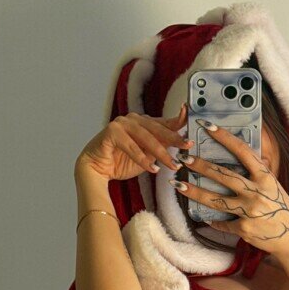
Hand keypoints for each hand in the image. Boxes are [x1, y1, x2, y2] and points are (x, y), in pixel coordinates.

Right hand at [74, 104, 192, 180]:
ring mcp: (121, 124)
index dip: (178, 121)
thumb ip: (162, 148)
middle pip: (158, 128)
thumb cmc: (121, 162)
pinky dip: (141, 158)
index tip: (190, 120)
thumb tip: (183, 145)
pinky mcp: (111, 132)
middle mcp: (133, 120)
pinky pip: (130, 146)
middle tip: (187, 146)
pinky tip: (151, 168)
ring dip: (160, 153)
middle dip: (174, 139)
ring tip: (172, 165)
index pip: (164, 121)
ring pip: (146, 137)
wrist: (97, 170)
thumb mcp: (148, 156)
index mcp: (144, 123)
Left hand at [172, 122, 288, 256]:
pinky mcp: (244, 229)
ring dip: (194, 191)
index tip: (208, 126)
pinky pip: (222, 223)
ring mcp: (250, 211)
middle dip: (201, 166)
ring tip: (178, 185)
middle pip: (223, 175)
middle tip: (184, 158)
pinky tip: (203, 217)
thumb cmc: (283, 210)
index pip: (243, 151)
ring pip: (216, 200)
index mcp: (266, 177)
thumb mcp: (275, 187)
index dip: (224, 137)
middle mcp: (257, 192)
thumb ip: (259, 175)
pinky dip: (212, 221)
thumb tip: (244, 158)